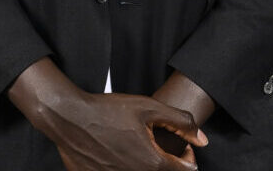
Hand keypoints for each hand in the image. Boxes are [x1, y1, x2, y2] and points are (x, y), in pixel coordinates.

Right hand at [9, 58, 205, 170]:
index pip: (185, 170)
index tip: (181, 145)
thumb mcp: (149, 107)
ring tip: (137, 148)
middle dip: (167, 162)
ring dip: (145, 165)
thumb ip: (181, 122)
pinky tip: (117, 153)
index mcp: (153, 163)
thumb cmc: (108, 111)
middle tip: (159, 145)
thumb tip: (203, 139)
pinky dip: (123, 167)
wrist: (70, 118)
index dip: (187, 156)